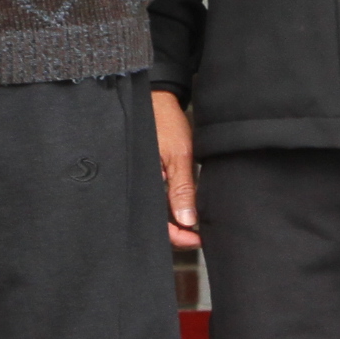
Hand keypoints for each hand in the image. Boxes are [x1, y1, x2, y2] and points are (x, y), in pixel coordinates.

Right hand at [153, 89, 199, 250]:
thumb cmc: (164, 123)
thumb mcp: (179, 155)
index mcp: (144, 186)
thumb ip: (182, 189)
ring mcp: (143, 183)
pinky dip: (171, 209)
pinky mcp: (148, 176)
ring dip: (176, 222)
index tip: (198, 239)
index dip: (179, 238)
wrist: (156, 99)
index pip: (159, 227)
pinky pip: (157, 200)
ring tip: (196, 224)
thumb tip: (188, 221)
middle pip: (157, 225)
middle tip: (199, 234)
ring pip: (158, 215)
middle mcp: (140, 188)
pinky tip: (184, 208)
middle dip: (178, 235)